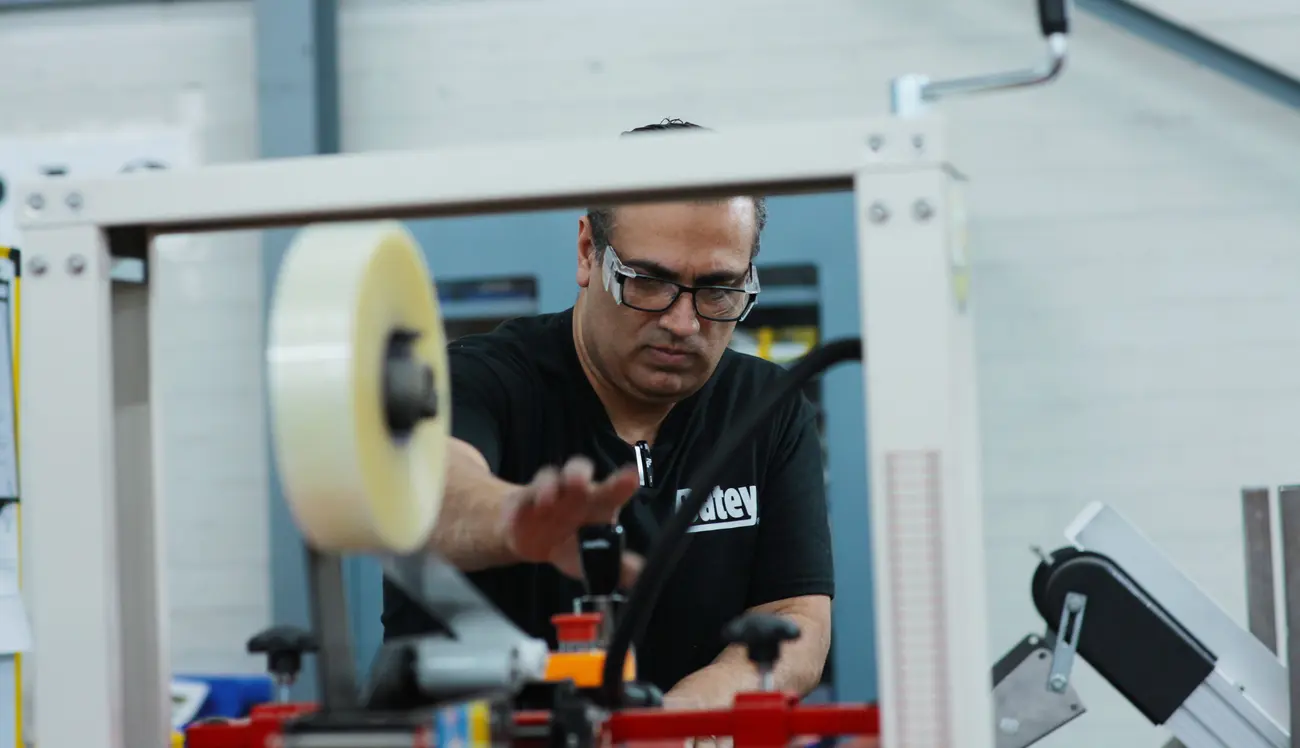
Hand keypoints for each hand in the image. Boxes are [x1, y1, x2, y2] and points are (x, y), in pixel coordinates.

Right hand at [499, 456, 643, 587]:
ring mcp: (548, 492)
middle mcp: (574, 490)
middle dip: (579, 474)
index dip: (622, 482)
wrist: (534, 539)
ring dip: (547, 487)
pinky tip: (515, 520)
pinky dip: (518, 509)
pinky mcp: (523, 501)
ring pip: (548, 478)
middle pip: (579, 470)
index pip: (613, 489)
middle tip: (579, 483)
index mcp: (598, 501)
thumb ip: (618, 566)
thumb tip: (642, 577)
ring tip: (546, 501)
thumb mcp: (594, 557)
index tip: (631, 477)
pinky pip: (520, 500)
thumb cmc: (573, 542)